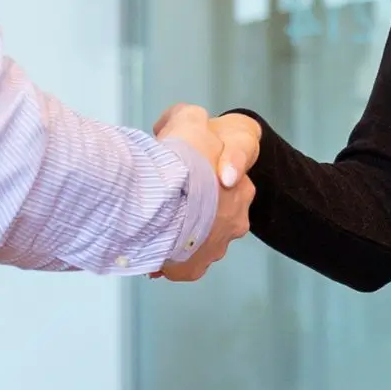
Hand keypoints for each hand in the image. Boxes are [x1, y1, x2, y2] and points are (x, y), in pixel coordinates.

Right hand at [151, 105, 257, 280]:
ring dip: (178, 234)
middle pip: (211, 216)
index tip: (178, 176)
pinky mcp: (193, 269)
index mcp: (240, 187)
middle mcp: (235, 220)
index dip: (199, 177)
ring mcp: (216, 248)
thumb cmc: (182, 155)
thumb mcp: (189, 120)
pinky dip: (167, 255)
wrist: (163, 191)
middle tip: (165, 202)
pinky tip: (150, 243)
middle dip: (191, 212)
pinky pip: (179, 262)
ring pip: (195, 240)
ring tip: (154, 222)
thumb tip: (181, 122)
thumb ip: (190, 120)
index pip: (223, 182)